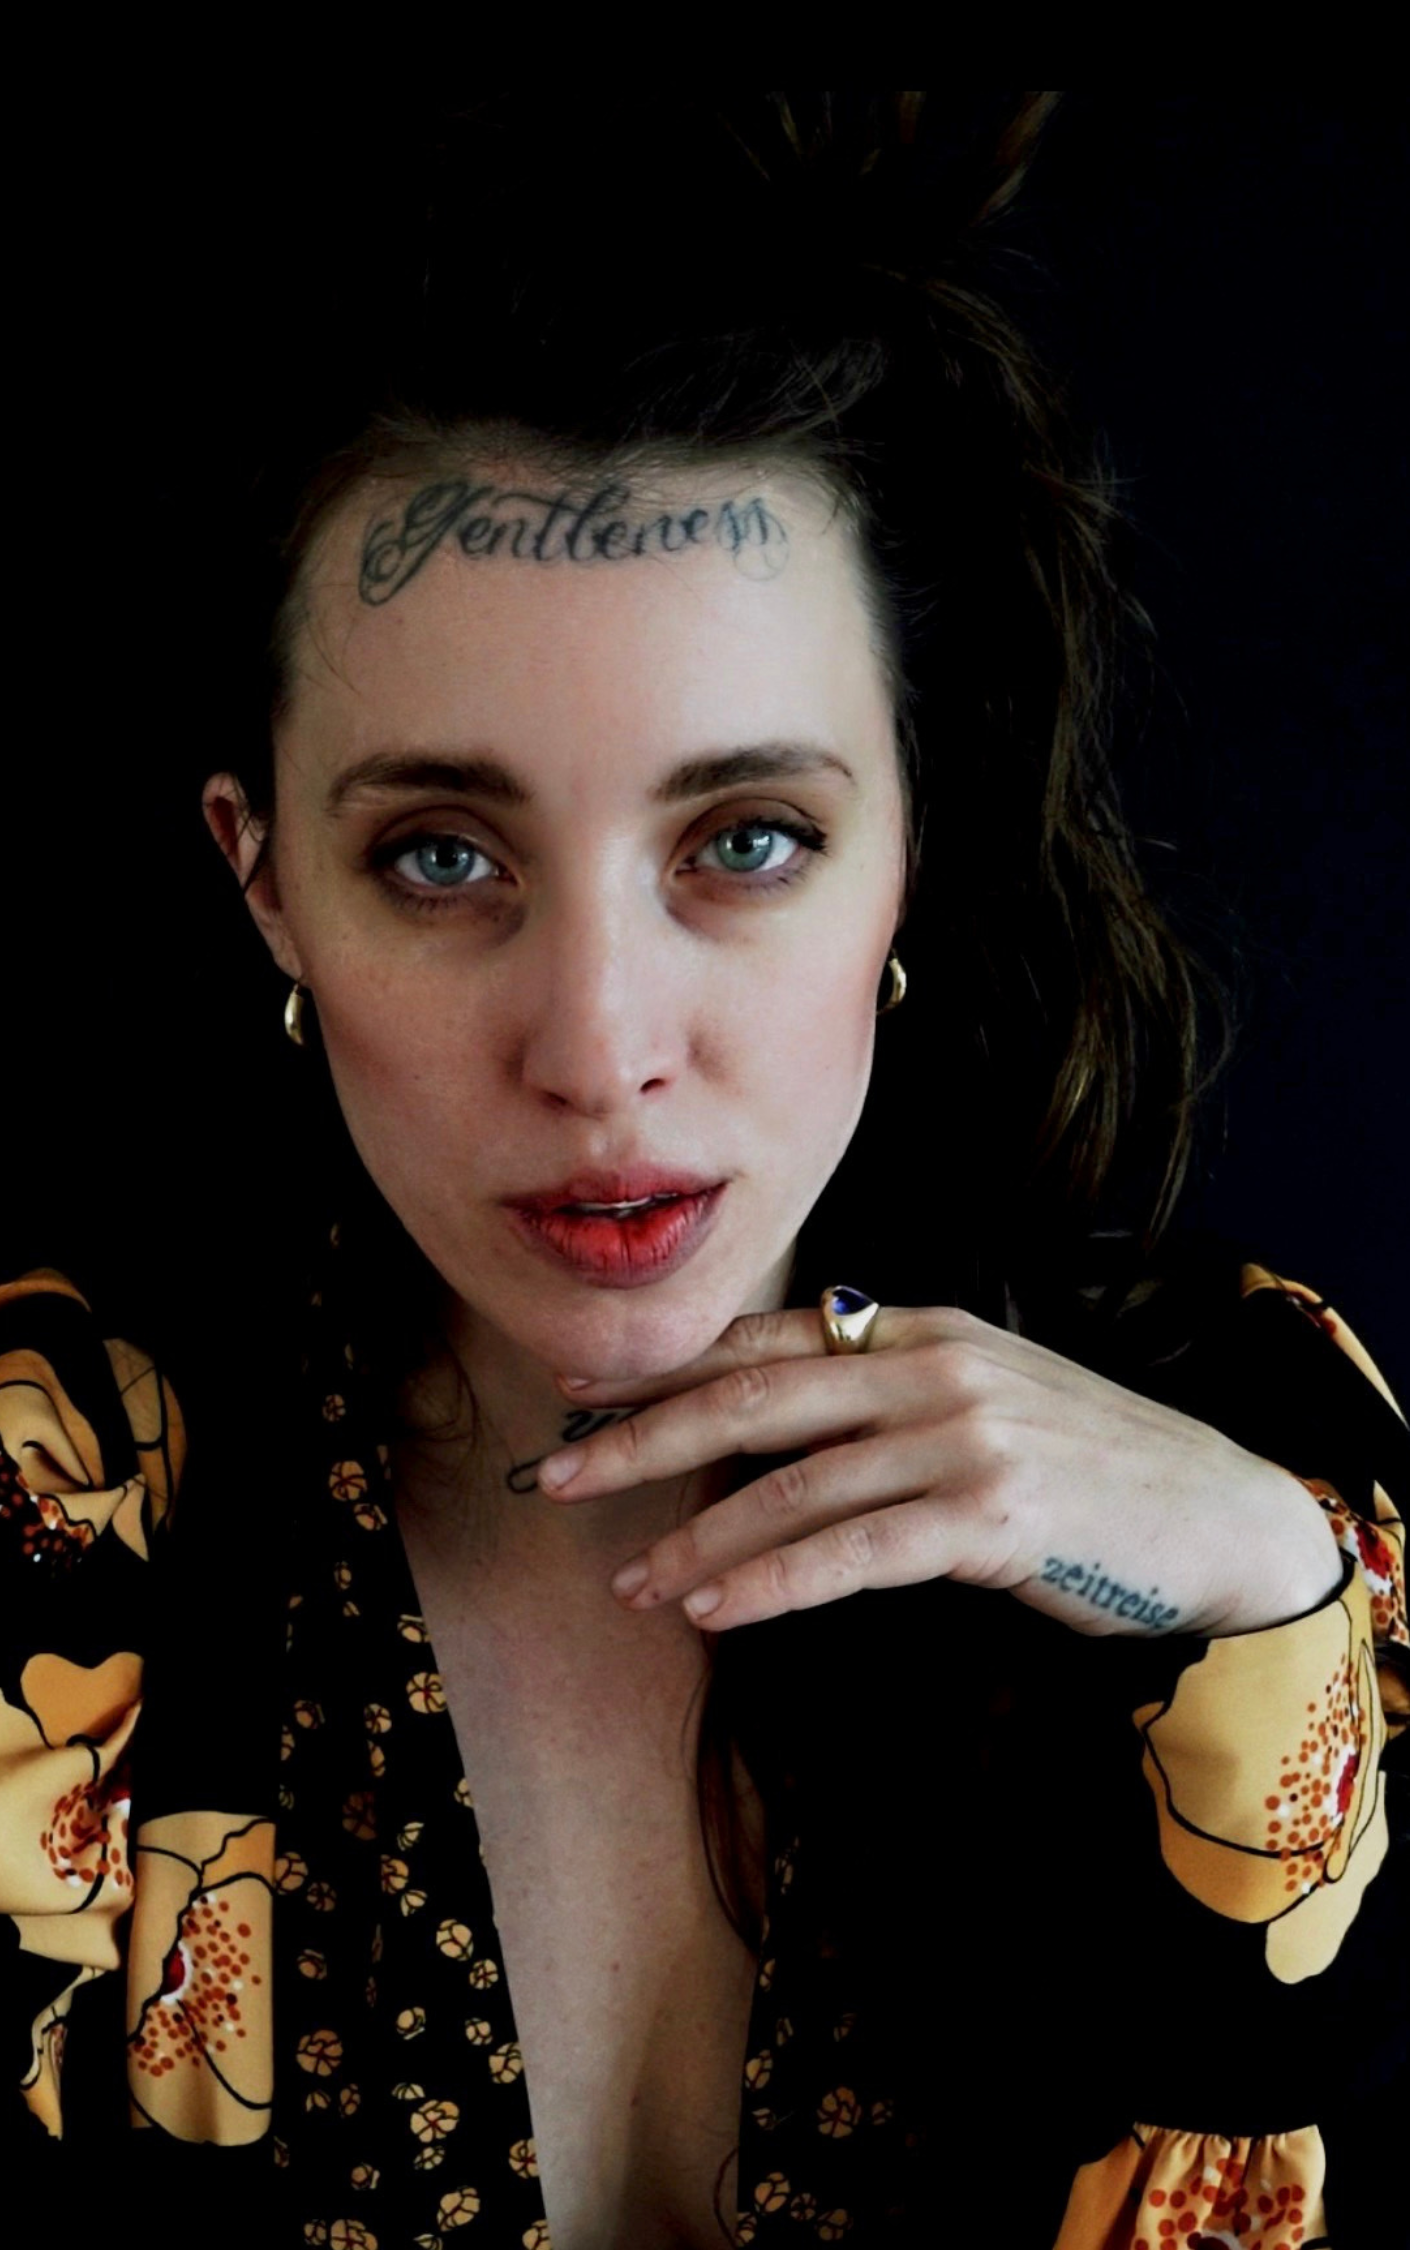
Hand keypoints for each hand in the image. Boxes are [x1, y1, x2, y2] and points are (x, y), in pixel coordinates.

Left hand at [536, 1304, 1344, 1637]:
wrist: (1224, 1518)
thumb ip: (888, 1400)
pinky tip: (714, 1607)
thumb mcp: (987, 1404)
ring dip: (698, 1537)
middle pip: (757, 1397)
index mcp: (923, 1329)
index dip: (669, 1369)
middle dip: (645, 1439)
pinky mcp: (994, 1516)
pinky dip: (772, 1578)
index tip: (583, 1396)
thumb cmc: (1095, 1473)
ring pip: (794, 1483)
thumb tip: (776, 1432)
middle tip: (558, 1478)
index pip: (770, 1340)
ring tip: (632, 1582)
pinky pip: (853, 1550)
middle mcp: (934, 1366)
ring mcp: (966, 1436)